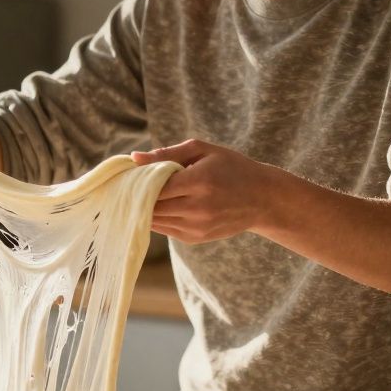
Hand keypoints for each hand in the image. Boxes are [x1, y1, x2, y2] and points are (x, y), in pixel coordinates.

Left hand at [131, 139, 280, 243]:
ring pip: (154, 221)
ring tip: (140, 195)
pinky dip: (157, 218)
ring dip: (144, 209)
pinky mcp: (195, 238)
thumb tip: (135, 158)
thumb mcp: (203, 151)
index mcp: (200, 182)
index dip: (138, 181)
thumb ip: (167, 154)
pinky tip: (159, 206)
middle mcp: (198, 208)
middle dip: (137, 196)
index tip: (129, 174)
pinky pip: (164, 229)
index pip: (155, 186)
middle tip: (128, 185)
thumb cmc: (231, 167)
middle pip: (151, 206)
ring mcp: (196, 227)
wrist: (262, 199)